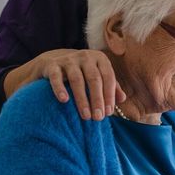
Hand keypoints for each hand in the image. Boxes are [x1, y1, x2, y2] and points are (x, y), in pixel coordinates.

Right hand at [6, 48, 124, 119]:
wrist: (56, 62)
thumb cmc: (84, 74)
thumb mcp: (99, 77)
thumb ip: (111, 87)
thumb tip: (122, 99)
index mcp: (100, 59)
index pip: (108, 77)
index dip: (109, 95)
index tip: (108, 113)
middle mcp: (85, 56)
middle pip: (94, 79)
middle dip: (97, 100)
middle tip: (98, 118)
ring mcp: (68, 59)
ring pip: (77, 79)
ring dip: (82, 99)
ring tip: (85, 116)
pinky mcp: (53, 65)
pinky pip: (56, 77)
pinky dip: (60, 89)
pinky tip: (64, 100)